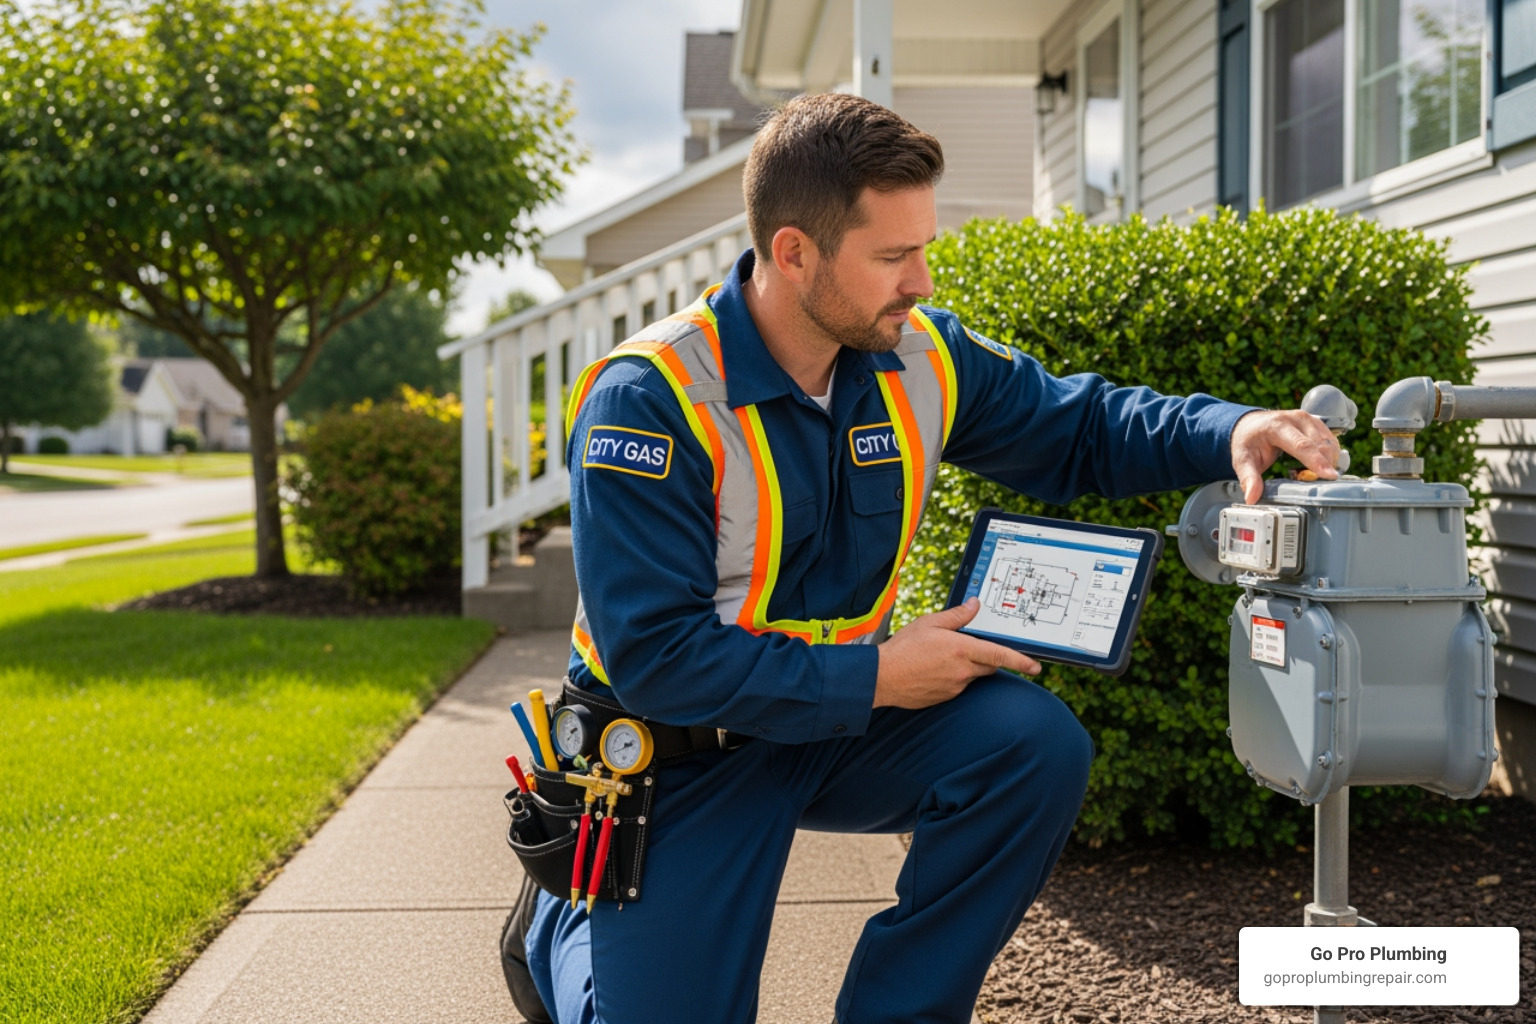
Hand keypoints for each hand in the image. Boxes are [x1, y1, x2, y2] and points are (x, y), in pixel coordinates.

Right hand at [873, 598, 1039, 709]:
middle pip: (989, 666)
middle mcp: (962, 671)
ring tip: (941, 658)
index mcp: (962, 650)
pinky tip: (933, 670)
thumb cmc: (903, 648)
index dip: (1021, 661)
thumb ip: (956, 616)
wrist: (882, 678)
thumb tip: (974, 605)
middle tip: (969, 647)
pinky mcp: (945, 697)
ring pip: (972, 676)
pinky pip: (958, 686)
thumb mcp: (929, 623)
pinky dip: (953, 677)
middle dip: (986, 658)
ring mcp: (954, 687)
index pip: (1000, 655)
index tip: (1036, 666)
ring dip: (967, 667)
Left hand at [1230, 409, 1340, 503]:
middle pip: (1319, 444)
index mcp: (1276, 426)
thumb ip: (1249, 478)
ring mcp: (1308, 418)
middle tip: (1315, 482)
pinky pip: (1330, 440)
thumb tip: (1252, 498)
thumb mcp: (1242, 460)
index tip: (1330, 476)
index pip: (1301, 445)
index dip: (1317, 461)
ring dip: (1327, 461)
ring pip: (1329, 442)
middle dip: (1324, 465)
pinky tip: (1316, 465)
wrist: (1250, 425)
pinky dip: (1328, 455)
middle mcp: (1295, 418)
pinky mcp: (1315, 422)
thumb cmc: (1247, 442)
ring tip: (1311, 473)